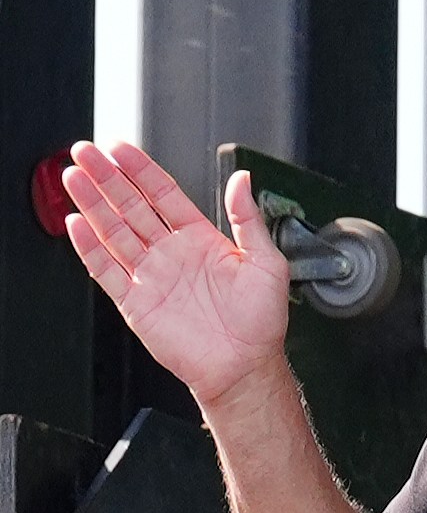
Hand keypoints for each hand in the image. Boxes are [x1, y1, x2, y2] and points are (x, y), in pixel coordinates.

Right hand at [62, 142, 292, 406]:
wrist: (245, 364)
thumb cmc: (261, 320)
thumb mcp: (266, 260)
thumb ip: (248, 217)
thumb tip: (243, 178)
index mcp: (201, 239)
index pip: (163, 194)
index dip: (141, 170)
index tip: (120, 148)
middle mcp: (172, 253)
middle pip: (131, 206)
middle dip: (107, 178)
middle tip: (85, 152)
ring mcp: (151, 276)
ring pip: (114, 231)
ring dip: (92, 204)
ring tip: (73, 177)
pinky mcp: (136, 302)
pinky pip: (107, 270)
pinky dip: (90, 248)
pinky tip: (77, 224)